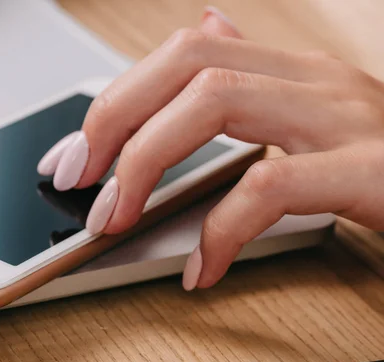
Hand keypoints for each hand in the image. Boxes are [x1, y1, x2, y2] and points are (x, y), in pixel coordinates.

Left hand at [37, 6, 383, 290]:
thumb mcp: (313, 118)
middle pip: (188, 64)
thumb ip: (255, 78)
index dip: (117, 98)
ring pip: (215, 105)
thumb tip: (210, 24)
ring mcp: (345, 120)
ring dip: (146, 166)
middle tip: (78, 183)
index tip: (75, 153)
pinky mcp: (374, 172)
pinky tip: (200, 269)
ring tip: (115, 220)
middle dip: (115, 121)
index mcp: (291, 71)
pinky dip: (221, 231)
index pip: (184, 52)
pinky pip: (273, 187)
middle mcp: (313, 81)